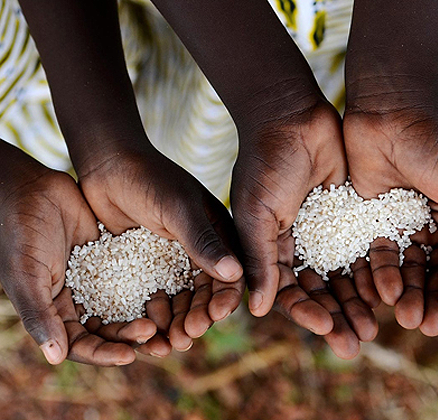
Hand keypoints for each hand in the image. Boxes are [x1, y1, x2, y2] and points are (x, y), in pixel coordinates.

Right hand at [0, 144, 157, 364]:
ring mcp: (99, 280)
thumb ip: (39, 315)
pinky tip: (176, 292)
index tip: (130, 355)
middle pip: (111, 330)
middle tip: (162, 341)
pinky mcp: (115, 258)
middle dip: (134, 338)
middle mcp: (79, 300)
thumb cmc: (18, 233)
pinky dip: (154, 287)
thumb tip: (56, 357)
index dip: (105, 353)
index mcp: (54, 312)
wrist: (31, 189)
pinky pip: (138, 278)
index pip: (82, 345)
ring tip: (174, 323)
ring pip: (128, 306)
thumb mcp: (26, 276)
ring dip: (150, 318)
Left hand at [76, 143, 243, 351]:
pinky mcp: (145, 268)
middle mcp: (198, 252)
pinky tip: (144, 332)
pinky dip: (151, 318)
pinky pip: (153, 300)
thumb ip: (204, 242)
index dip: (225, 300)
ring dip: (176, 324)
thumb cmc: (148, 179)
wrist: (106, 164)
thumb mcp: (178, 209)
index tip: (214, 317)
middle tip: (185, 338)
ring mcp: (171, 262)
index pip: (230, 275)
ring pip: (180, 303)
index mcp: (218, 236)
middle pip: (205, 296)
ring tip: (165, 345)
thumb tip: (235, 274)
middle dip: (198, 319)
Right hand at [232, 98, 377, 358]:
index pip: (290, 292)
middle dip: (338, 317)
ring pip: (347, 276)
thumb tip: (257, 310)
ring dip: (359, 301)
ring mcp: (328, 232)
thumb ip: (259, 258)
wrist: (294, 116)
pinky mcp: (353, 216)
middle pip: (322, 292)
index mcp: (272, 250)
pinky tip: (391, 290)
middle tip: (357, 343)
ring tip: (378, 326)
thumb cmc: (265, 163)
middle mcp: (300, 246)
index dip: (306, 313)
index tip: (326, 330)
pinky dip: (376, 271)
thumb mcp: (256, 213)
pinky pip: (366, 249)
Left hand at [343, 97, 437, 335]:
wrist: (387, 108)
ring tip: (404, 314)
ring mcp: (401, 224)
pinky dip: (377, 275)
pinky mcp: (370, 220)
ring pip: (404, 268)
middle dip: (431, 298)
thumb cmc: (435, 140)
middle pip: (433, 272)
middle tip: (426, 324)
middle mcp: (432, 225)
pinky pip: (374, 255)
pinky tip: (378, 293)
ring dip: (405, 292)